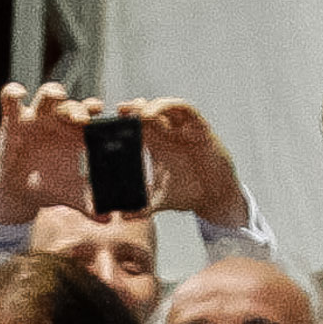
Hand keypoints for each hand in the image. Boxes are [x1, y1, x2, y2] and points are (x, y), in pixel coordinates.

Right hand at [0, 82, 95, 224]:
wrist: (21, 191)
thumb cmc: (51, 186)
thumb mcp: (70, 195)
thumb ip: (88, 205)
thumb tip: (107, 220)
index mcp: (78, 135)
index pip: (93, 118)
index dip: (102, 115)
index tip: (108, 118)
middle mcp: (60, 121)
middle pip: (72, 105)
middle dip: (78, 107)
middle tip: (85, 118)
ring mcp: (37, 117)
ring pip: (47, 95)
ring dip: (53, 93)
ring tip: (59, 96)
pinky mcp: (13, 119)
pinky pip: (11, 99)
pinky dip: (13, 93)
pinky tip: (18, 94)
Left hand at [126, 97, 253, 229]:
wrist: (215, 195)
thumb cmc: (187, 193)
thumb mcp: (160, 199)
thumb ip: (142, 206)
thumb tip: (123, 218)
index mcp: (155, 145)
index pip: (136, 126)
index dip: (122, 121)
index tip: (108, 123)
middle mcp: (168, 133)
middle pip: (147, 110)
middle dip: (133, 108)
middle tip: (120, 110)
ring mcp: (184, 128)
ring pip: (165, 106)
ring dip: (151, 105)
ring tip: (138, 112)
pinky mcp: (199, 127)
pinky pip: (186, 109)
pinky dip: (172, 107)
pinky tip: (159, 114)